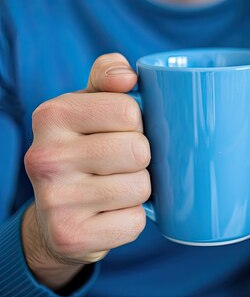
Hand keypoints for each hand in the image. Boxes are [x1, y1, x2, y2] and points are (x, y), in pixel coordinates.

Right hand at [22, 53, 150, 289]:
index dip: (135, 122)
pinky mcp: (70, 236)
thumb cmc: (84, 147)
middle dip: (140, 157)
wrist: (55, 216)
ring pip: (141, 186)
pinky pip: (134, 222)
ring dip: (138, 189)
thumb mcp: (89, 104)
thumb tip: (128, 76)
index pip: (128, 110)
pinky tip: (109, 214)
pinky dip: (131, 218)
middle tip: (118, 164)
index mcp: (51, 115)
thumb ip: (108, 76)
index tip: (117, 132)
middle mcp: (45, 157)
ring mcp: (55, 200)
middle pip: (138, 149)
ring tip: (114, 188)